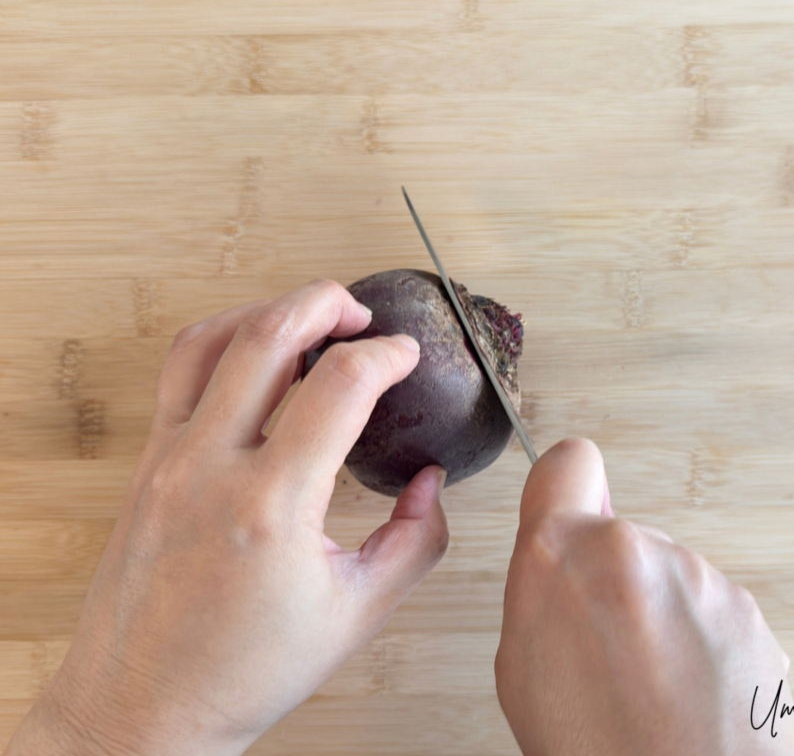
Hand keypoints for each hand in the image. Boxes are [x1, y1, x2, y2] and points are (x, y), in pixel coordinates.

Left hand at [4, 280, 448, 755]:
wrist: (143, 709)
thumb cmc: (245, 671)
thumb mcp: (358, 613)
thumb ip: (416, 540)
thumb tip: (431, 481)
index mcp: (272, 506)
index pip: (339, 386)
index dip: (386, 355)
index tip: (407, 355)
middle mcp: (209, 468)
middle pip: (268, 335)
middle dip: (325, 303)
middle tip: (360, 312)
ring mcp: (167, 461)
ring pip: (210, 341)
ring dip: (266, 312)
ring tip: (307, 318)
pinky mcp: (145, 466)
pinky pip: (177, 374)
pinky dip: (220, 342)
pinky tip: (251, 354)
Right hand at [494, 438, 793, 755]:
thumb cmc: (595, 750)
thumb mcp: (521, 664)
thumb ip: (543, 584)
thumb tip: (564, 546)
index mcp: (562, 555)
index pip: (567, 462)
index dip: (566, 488)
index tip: (571, 509)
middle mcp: (633, 551)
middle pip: (617, 536)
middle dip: (610, 577)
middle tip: (603, 647)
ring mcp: (699, 577)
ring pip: (665, 574)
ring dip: (656, 612)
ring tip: (648, 683)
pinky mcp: (747, 609)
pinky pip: (709, 607)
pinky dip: (698, 639)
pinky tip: (685, 691)